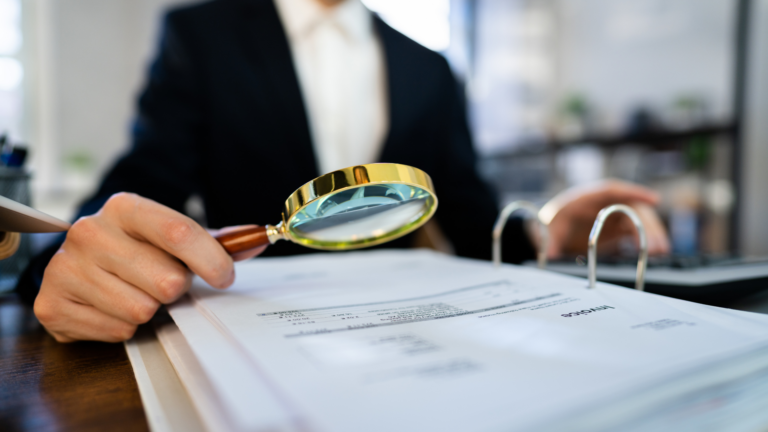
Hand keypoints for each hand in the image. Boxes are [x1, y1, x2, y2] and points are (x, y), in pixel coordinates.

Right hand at [34, 193, 265, 342]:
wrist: (79, 264)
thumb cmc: (136, 249)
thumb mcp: (172, 236)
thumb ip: (218, 239)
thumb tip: (259, 239)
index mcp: (124, 208)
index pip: (179, 232)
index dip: (212, 260)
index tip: (225, 276)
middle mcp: (89, 232)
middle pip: (166, 280)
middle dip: (174, 288)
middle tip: (162, 282)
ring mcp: (65, 268)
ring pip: (142, 309)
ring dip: (149, 309)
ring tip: (135, 292)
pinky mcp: (52, 304)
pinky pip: (118, 330)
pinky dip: (124, 326)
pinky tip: (113, 307)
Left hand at [538, 180, 669, 258]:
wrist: (551, 229)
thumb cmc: (551, 223)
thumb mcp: (547, 229)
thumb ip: (549, 240)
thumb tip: (548, 254)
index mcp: (587, 197)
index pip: (613, 190)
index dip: (634, 192)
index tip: (653, 199)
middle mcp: (604, 203)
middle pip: (631, 208)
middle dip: (646, 224)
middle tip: (656, 243)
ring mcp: (613, 215)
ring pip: (638, 220)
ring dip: (651, 233)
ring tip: (660, 251)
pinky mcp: (618, 228)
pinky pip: (636, 231)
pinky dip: (646, 240)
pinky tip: (655, 252)